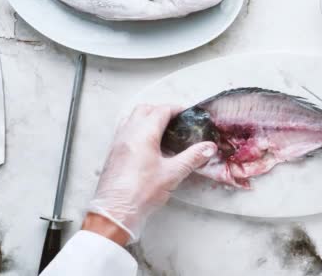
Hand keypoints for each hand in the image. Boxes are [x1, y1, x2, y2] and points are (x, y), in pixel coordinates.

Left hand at [87, 104, 216, 243]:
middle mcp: (128, 133)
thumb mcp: (173, 173)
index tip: (187, 113)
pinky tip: (146, 144)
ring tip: (161, 130)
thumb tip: (208, 148)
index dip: (176, 109)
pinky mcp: (113, 153)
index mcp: (143, 134)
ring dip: (146, 118)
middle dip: (161, 110)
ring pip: (131, 118)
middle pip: (144, 109)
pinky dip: (136, 129)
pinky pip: (124, 130)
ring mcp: (118, 142)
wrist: (115, 212)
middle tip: (176, 120)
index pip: (161, 110)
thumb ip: (192, 157)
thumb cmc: (141, 193)